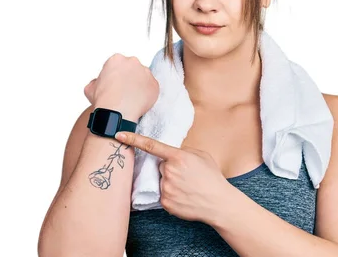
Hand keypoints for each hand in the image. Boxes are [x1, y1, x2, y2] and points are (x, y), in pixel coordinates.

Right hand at [84, 54, 158, 121]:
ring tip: (132, 98)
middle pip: (133, 69)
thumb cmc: (103, 100)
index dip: (116, 76)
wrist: (117, 112)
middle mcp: (133, 62)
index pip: (118, 65)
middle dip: (130, 78)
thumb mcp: (90, 88)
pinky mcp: (154, 84)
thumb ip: (96, 81)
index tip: (116, 85)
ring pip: (144, 77)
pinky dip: (147, 94)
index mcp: (116, 59)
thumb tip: (98, 82)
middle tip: (125, 92)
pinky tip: (139, 102)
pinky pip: (152, 88)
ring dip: (140, 85)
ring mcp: (145, 72)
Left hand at [115, 131, 232, 223]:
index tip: (119, 135)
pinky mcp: (165, 202)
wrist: (218, 202)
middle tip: (186, 176)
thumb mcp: (201, 156)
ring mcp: (165, 188)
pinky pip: (163, 195)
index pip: (151, 145)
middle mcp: (169, 171)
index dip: (133, 139)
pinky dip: (172, 195)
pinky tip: (184, 196)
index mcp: (178, 157)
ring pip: (161, 181)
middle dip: (170, 169)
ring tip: (187, 187)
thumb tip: (171, 154)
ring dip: (170, 182)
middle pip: (160, 166)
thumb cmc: (212, 178)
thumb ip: (184, 151)